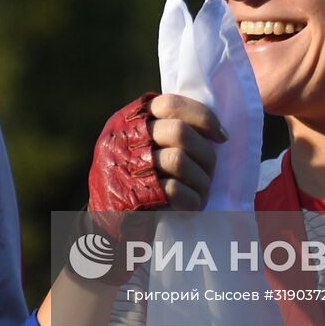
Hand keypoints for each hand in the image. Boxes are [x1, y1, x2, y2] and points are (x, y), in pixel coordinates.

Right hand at [87, 93, 226, 235]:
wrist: (102, 221)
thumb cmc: (130, 179)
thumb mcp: (136, 144)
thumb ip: (164, 130)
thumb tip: (211, 127)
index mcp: (129, 120)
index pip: (170, 104)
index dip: (203, 117)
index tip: (221, 137)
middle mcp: (125, 138)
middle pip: (179, 131)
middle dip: (204, 154)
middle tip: (210, 171)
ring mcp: (126, 165)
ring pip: (178, 160)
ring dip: (200, 180)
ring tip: (201, 192)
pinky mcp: (132, 193)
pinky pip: (173, 189)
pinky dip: (191, 199)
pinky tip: (192, 205)